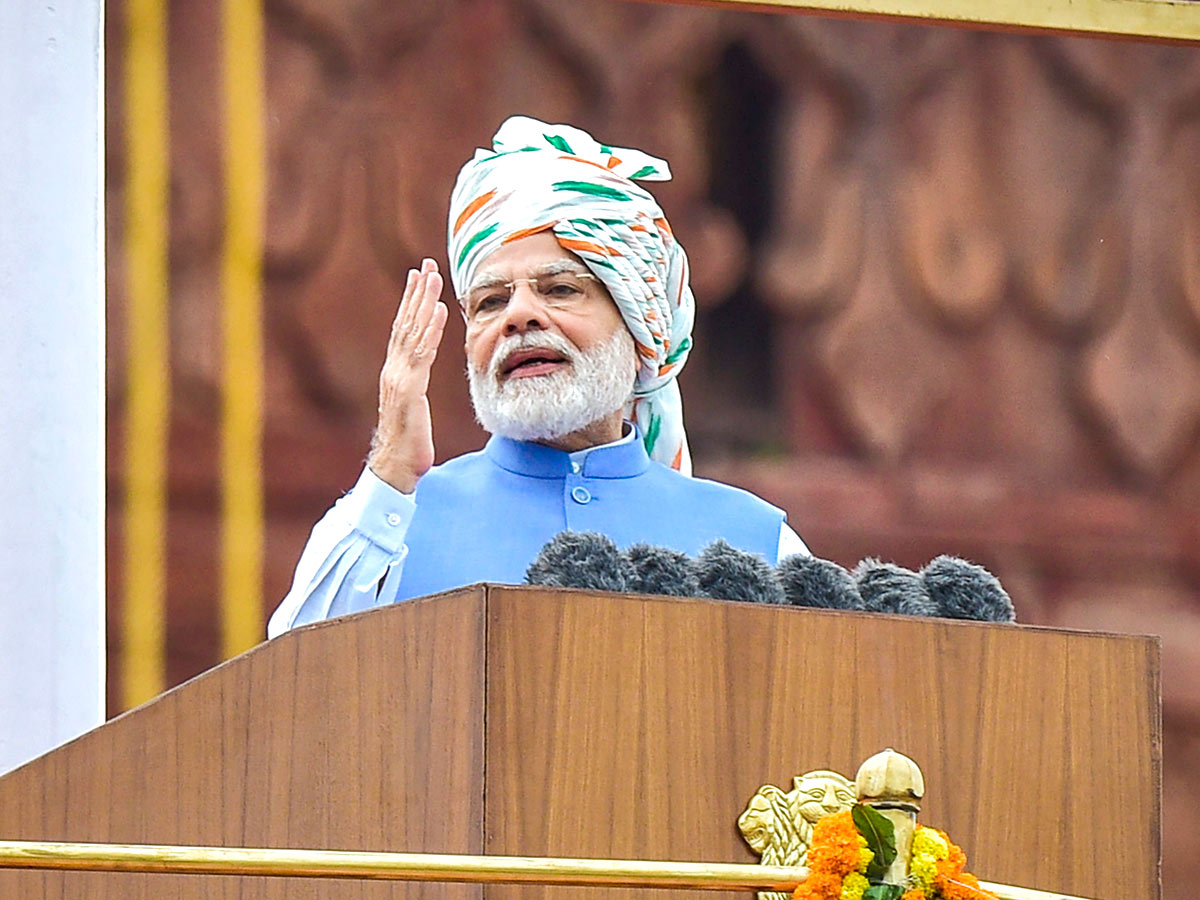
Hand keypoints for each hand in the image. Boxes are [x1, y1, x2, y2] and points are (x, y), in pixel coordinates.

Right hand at [367, 258, 448, 492]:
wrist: (396, 468)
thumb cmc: (408, 446)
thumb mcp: (414, 412)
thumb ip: (415, 391)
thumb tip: (419, 380)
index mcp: (396, 374)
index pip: (403, 331)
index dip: (411, 304)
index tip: (418, 278)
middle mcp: (394, 371)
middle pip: (405, 324)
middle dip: (416, 293)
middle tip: (424, 264)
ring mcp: (399, 378)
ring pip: (412, 332)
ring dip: (423, 302)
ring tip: (433, 276)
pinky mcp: (409, 389)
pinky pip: (421, 353)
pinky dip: (430, 329)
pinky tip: (438, 310)